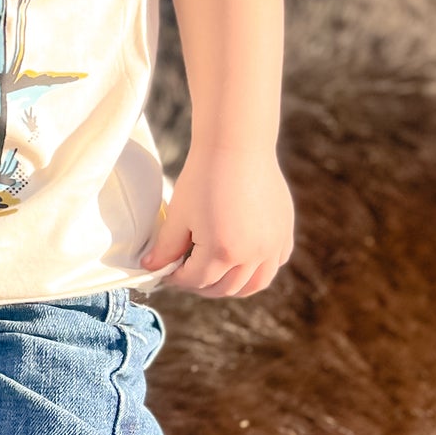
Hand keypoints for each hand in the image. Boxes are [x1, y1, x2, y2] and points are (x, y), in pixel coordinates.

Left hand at [139, 146, 294, 296]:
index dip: (178, 280)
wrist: (237, 146)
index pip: (197, 280)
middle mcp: (253, 254)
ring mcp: (273, 245)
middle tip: (187, 276)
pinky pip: (274, 264)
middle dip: (202, 287)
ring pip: (255, 284)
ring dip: (233, 287)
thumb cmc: (203, 177)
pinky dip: (258, 270)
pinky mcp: (285, 232)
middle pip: (225, 288)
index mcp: (223, 252)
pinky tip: (243, 262)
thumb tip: (151, 267)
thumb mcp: (179, 214)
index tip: (167, 273)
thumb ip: (165, 248)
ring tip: (215, 277)